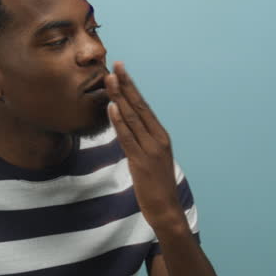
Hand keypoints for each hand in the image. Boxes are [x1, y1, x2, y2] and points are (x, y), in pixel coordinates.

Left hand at [105, 61, 185, 229]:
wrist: (166, 209)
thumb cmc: (157, 186)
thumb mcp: (151, 159)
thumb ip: (142, 143)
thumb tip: (128, 130)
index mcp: (161, 136)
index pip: (144, 106)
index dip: (132, 87)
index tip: (122, 70)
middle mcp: (158, 138)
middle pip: (139, 106)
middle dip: (126, 85)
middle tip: (116, 65)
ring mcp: (150, 149)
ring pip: (132, 118)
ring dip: (120, 97)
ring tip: (110, 80)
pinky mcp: (141, 161)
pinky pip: (127, 137)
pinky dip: (119, 121)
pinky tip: (112, 108)